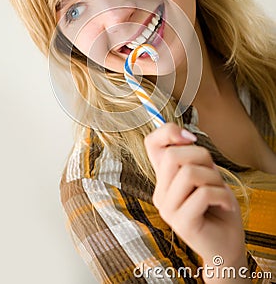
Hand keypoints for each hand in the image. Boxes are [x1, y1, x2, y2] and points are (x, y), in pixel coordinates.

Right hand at [144, 123, 246, 273]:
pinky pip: (203, 194)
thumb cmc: (217, 206)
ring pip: (189, 173)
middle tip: (214, 174)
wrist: (226, 245)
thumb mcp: (207, 174)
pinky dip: (223, 196)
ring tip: (219, 191)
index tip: (190, 137)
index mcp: (164, 177)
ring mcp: (168, 209)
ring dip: (214, 179)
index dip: (168, 131)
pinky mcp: (181, 223)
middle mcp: (160, 192)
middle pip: (172, 155)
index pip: (151, 143)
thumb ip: (194, 157)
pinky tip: (225, 205)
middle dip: (202, 157)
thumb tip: (186, 135)